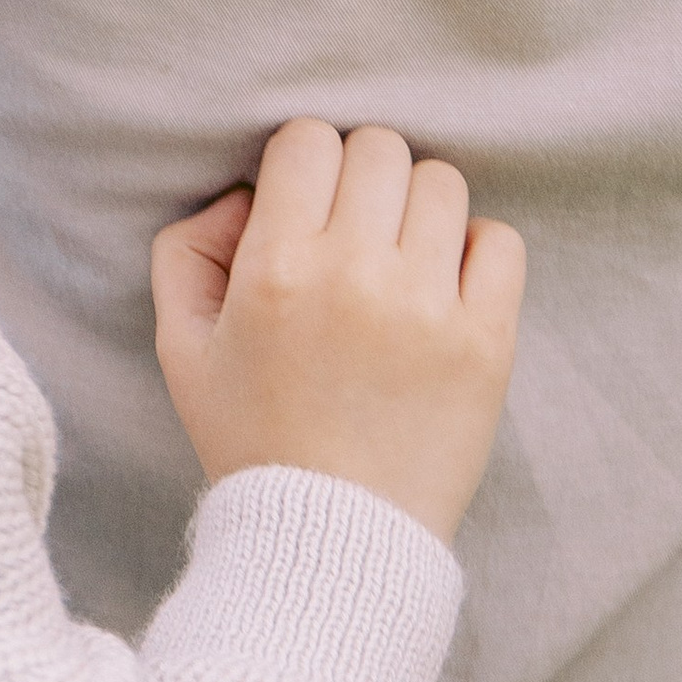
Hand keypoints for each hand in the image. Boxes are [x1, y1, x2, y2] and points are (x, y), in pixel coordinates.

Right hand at [151, 119, 524, 543]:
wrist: (333, 542)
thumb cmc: (253, 441)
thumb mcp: (182, 347)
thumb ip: (186, 250)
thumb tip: (243, 195)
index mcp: (275, 266)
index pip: (308, 139)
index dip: (304, 163)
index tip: (306, 205)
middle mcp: (354, 273)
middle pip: (380, 148)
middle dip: (362, 180)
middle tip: (354, 233)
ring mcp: (428, 306)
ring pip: (442, 184)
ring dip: (418, 210)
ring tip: (401, 262)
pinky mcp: (486, 342)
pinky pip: (500, 242)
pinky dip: (475, 252)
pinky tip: (444, 290)